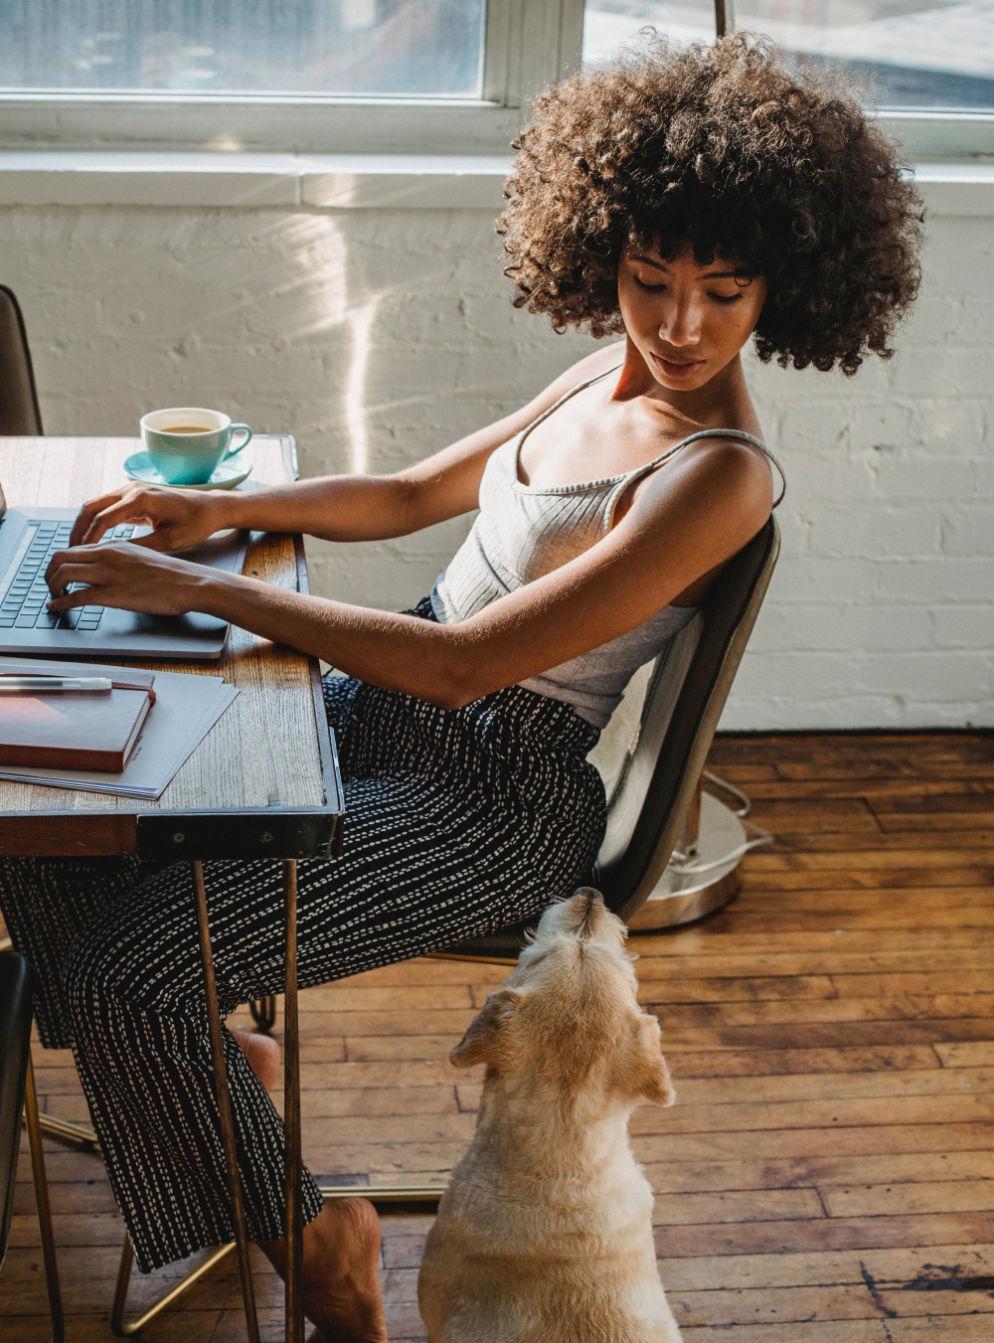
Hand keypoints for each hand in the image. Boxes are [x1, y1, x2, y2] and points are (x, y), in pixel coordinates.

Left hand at [45, 541, 212, 617]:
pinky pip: (77, 596)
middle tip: (50, 587)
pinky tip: (57, 609)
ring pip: (63, 574)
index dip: (60, 563)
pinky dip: (61, 603)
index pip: (74, 548)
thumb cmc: (173, 576)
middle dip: (49, 574)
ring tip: (54, 599)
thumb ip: (122, 561)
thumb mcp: (143, 558)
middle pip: (60, 557)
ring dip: (52, 588)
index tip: (58, 575)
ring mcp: (110, 574)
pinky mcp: (114, 594)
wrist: (192, 583)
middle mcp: (107, 556)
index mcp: (114, 546)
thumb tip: (108, 572)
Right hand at [68, 483, 229, 551]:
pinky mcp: (134, 495)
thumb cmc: (196, 524)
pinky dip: (97, 521)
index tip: (80, 555)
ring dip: (85, 524)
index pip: (103, 518)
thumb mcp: (169, 542)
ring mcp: (132, 489)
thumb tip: (113, 557)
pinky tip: (93, 539)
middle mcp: (132, 489)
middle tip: (70, 551)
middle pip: (91, 507)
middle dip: (78, 529)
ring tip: (78, 547)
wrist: (211, 508)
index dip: (89, 538)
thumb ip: (140, 547)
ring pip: (96, 504)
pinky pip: (107, 506)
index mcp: (141, 499)